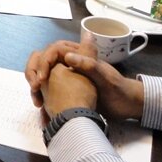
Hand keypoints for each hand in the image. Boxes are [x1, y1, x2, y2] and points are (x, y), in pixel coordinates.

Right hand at [25, 39, 144, 120]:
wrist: (126, 106)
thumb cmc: (118, 89)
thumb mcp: (104, 77)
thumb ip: (88, 65)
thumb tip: (67, 56)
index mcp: (79, 56)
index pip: (53, 50)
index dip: (44, 62)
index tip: (41, 79)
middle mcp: (71, 64)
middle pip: (44, 61)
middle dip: (35, 73)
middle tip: (34, 88)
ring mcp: (69, 77)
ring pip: (44, 76)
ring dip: (37, 87)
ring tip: (38, 103)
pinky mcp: (68, 91)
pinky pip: (49, 91)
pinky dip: (43, 98)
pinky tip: (43, 110)